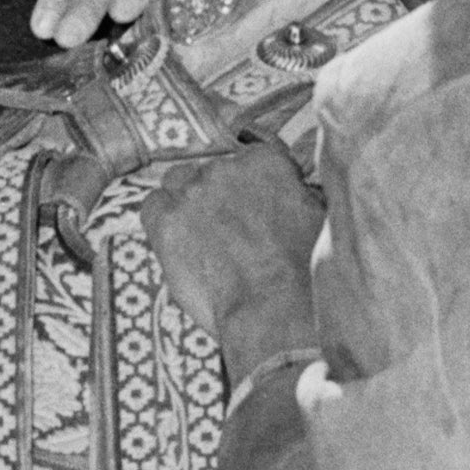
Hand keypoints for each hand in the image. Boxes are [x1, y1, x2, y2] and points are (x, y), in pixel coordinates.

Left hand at [143, 141, 324, 376]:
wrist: (276, 312)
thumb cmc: (303, 274)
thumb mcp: (317, 221)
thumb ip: (299, 195)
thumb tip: (298, 193)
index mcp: (266, 162)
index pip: (251, 158)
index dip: (252, 186)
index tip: (255, 208)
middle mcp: (226, 167)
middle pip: (211, 171)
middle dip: (218, 196)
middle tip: (229, 232)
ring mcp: (192, 192)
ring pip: (177, 183)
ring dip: (187, 204)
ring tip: (201, 240)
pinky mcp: (166, 221)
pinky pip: (152, 207)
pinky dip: (161, 222)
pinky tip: (176, 246)